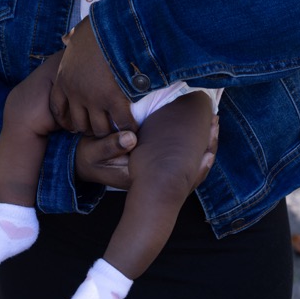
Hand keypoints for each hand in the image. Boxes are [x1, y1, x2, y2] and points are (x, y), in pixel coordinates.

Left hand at [50, 18, 135, 136]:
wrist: (115, 27)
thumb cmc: (99, 27)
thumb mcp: (77, 33)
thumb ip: (71, 40)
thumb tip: (66, 38)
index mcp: (64, 77)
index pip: (58, 107)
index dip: (66, 118)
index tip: (74, 123)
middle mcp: (75, 92)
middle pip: (79, 123)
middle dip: (90, 127)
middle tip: (101, 127)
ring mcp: (94, 98)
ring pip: (99, 128)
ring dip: (109, 130)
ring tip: (118, 130)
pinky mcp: (113, 99)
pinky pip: (122, 122)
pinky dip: (129, 126)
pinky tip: (135, 126)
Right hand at [74, 112, 218, 190]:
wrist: (84, 166)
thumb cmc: (88, 158)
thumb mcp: (93, 152)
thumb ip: (110, 145)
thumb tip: (132, 139)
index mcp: (140, 177)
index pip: (177, 170)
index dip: (195, 152)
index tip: (205, 127)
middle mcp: (152, 179)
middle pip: (188, 168)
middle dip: (204, 144)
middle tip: (215, 119)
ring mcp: (155, 174)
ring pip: (187, 164)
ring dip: (201, 144)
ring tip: (213, 121)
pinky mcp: (154, 165)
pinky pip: (180, 159)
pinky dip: (193, 145)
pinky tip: (199, 129)